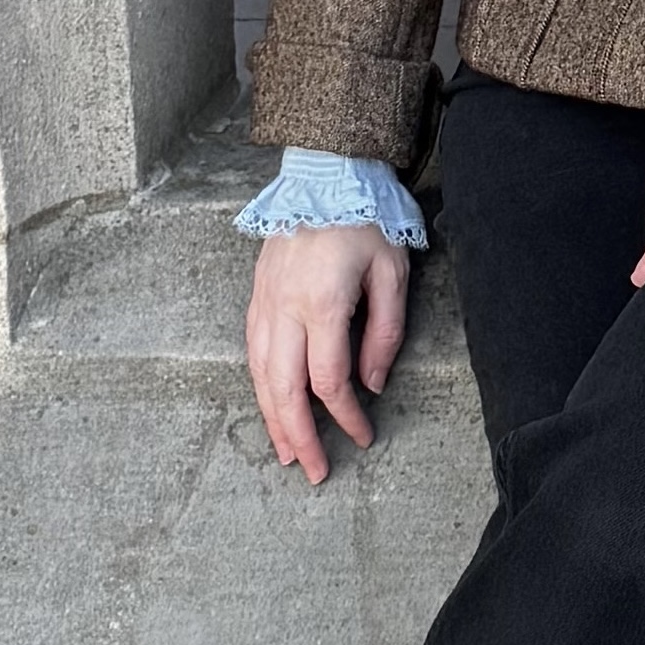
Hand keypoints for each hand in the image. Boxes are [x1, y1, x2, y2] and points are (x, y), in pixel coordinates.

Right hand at [247, 222, 411, 482]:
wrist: (326, 174)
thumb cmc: (366, 220)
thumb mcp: (392, 273)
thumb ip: (384, 332)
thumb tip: (373, 382)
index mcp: (322, 303)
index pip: (329, 379)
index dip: (346, 416)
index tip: (364, 436)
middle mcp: (285, 307)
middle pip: (283, 388)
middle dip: (298, 435)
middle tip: (313, 471)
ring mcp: (264, 301)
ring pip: (259, 374)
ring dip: (271, 418)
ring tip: (286, 452)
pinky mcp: (256, 295)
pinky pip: (252, 351)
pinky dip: (259, 386)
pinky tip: (270, 404)